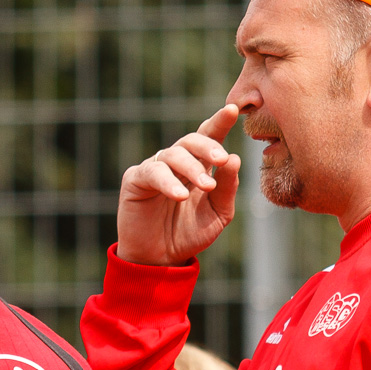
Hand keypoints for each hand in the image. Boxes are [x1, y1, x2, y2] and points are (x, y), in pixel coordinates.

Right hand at [116, 105, 241, 266]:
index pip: (209, 137)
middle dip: (208, 146)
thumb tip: (235, 158)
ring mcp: (155, 168)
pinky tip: (180, 195)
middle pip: (192, 140)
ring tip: (207, 186)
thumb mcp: (217, 214)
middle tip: (221, 159)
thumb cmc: (189, 233)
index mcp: (199, 166)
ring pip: (173, 155)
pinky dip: (168, 182)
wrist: (161, 259)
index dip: (219, 122)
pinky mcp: (135, 180)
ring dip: (192, 168)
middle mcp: (176, 162)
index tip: (233, 110)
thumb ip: (227, 188)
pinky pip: (153, 173)